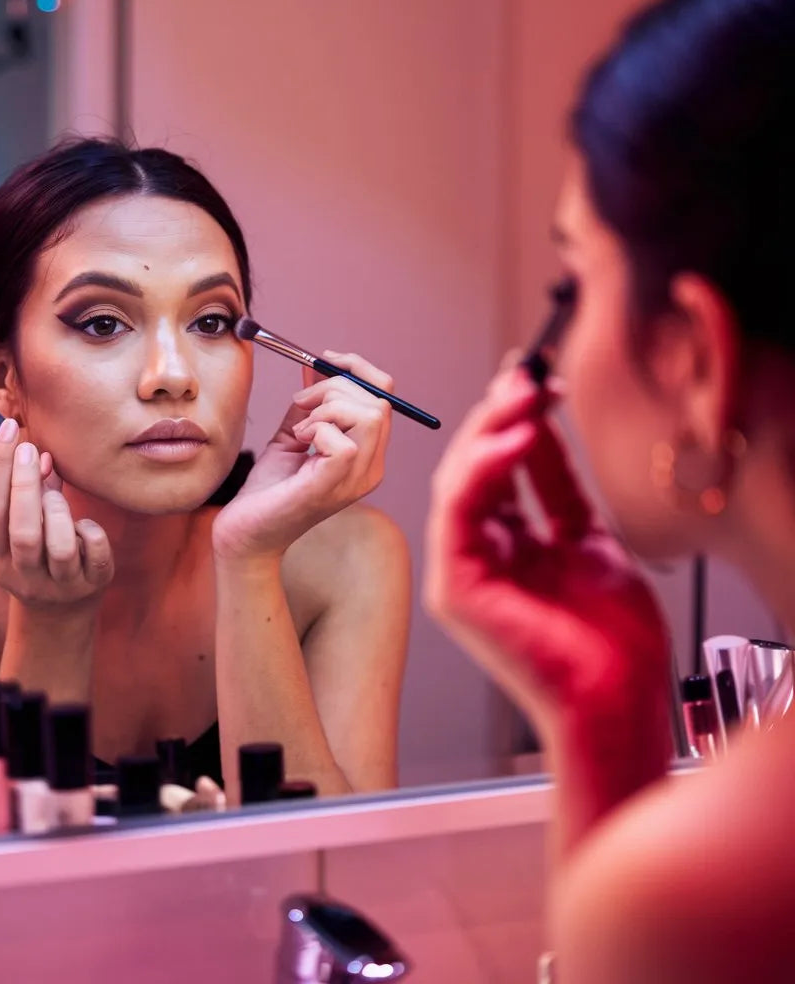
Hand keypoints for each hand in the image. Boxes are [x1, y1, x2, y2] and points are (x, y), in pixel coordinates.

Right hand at [0, 419, 113, 607]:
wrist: (60, 615)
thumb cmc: (38, 555)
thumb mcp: (25, 528)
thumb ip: (32, 492)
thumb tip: (40, 452)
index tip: (7, 429)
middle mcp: (23, 575)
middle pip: (22, 530)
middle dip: (26, 484)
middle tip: (31, 448)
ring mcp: (59, 584)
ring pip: (58, 545)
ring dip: (58, 509)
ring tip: (57, 494)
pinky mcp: (92, 585)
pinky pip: (94, 552)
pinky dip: (90, 530)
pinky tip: (84, 526)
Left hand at [212, 352, 391, 559]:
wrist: (246, 532)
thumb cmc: (268, 490)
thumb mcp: (293, 434)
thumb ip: (310, 404)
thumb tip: (316, 365)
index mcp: (367, 456)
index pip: (385, 399)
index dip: (359, 370)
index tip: (325, 359)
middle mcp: (370, 469)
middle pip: (379, 403)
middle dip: (335, 387)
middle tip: (301, 403)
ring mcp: (356, 480)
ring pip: (368, 415)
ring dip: (326, 408)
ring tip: (300, 429)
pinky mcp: (334, 487)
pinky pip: (343, 441)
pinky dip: (317, 429)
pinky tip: (299, 442)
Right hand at [422, 367, 670, 731]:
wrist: (617, 696)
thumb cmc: (610, 637)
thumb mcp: (585, 534)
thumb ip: (555, 483)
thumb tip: (537, 423)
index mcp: (504, 547)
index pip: (495, 470)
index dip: (513, 420)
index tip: (540, 381)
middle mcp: (476, 554)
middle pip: (472, 468)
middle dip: (499, 416)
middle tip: (529, 376)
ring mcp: (460, 570)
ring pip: (457, 481)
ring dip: (489, 430)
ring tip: (525, 394)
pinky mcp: (454, 585)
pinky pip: (457, 511)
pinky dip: (483, 468)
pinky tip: (518, 436)